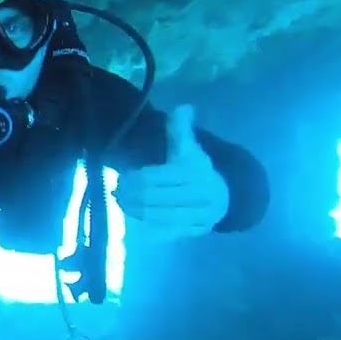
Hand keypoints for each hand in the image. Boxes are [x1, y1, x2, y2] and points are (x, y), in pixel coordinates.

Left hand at [114, 105, 228, 237]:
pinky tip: (134, 217)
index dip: (133, 179)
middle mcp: (196, 195)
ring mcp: (196, 216)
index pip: (153, 178)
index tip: (121, 177)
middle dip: (130, 195)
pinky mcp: (192, 232)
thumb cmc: (198, 170)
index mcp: (192, 173)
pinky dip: (146, 225)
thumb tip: (184, 107)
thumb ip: (180, 128)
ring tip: (120, 202)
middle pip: (152, 198)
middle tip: (115, 191)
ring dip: (133, 210)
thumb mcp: (190, 148)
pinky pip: (165, 232)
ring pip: (156, 216)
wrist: (225, 197)